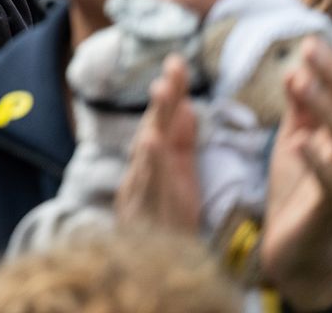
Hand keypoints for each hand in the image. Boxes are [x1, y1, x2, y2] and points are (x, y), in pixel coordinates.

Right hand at [114, 54, 200, 234]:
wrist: (150, 269)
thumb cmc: (167, 223)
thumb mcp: (178, 178)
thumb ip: (181, 145)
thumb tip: (188, 108)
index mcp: (158, 164)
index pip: (165, 122)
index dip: (172, 93)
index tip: (179, 62)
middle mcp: (145, 172)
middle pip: (154, 127)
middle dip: (164, 97)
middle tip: (174, 64)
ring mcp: (142, 192)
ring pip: (148, 151)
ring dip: (155, 120)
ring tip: (163, 90)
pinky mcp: (145, 212)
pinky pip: (148, 186)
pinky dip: (149, 163)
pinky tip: (152, 142)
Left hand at [263, 40, 331, 310]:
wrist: (296, 249)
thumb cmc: (299, 188)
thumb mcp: (294, 139)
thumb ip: (298, 109)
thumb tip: (297, 68)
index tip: (310, 39)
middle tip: (309, 50)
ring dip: (326, 109)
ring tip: (301, 82)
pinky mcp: (329, 210)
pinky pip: (331, 185)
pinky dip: (317, 162)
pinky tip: (299, 142)